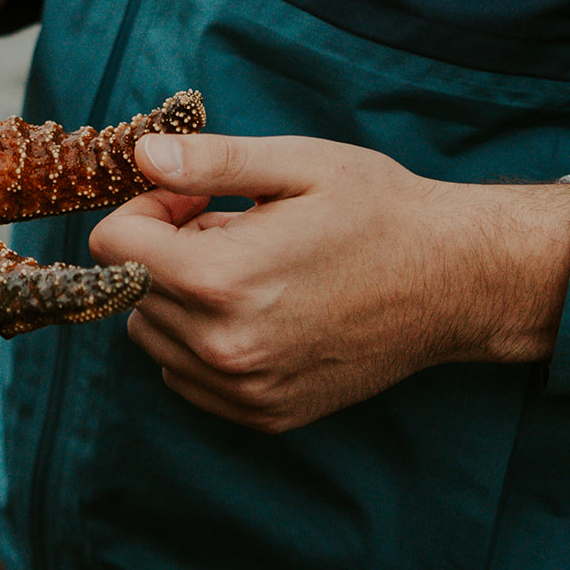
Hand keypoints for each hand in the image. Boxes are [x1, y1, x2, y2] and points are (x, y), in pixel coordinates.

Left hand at [87, 133, 569, 432]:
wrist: (457, 282)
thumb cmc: (381, 213)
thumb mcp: (298, 164)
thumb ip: (210, 162)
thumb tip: (141, 156)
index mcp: (220, 279)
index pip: (112, 245)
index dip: (145, 210)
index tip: (193, 199)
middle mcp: (223, 345)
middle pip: (131, 289)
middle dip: (164, 251)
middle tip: (232, 230)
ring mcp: (243, 388)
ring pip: (153, 335)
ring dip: (179, 299)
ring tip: (251, 271)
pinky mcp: (262, 413)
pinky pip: (184, 377)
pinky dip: (201, 342)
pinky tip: (258, 311)